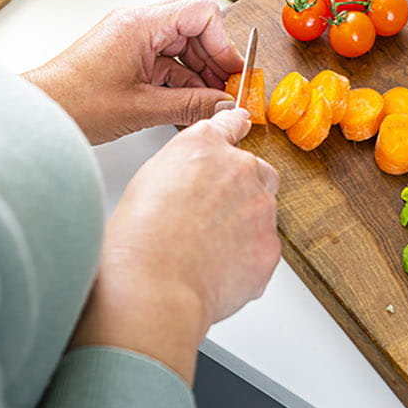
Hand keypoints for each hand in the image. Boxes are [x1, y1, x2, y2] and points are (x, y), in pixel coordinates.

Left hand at [24, 0, 245, 143]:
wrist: (38, 113)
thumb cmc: (74, 102)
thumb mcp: (141, 108)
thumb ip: (190, 105)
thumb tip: (223, 105)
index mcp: (140, 24)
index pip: (201, 14)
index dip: (223, 43)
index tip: (233, 73)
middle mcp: (137, 23)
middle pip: (195, 27)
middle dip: (215, 58)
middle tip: (226, 89)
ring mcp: (131, 38)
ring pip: (182, 44)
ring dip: (199, 71)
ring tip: (209, 101)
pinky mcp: (126, 54)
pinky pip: (165, 59)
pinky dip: (181, 79)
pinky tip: (188, 103)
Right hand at [71, 108, 280, 383]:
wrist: (152, 284)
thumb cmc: (137, 237)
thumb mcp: (148, 180)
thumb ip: (182, 169)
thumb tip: (192, 182)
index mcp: (203, 146)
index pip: (228, 123)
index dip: (233, 128)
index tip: (240, 124)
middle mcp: (239, 168)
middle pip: (256, 172)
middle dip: (242, 190)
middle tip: (211, 217)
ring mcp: (260, 207)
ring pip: (262, 213)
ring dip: (243, 227)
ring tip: (205, 252)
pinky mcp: (270, 246)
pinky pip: (263, 250)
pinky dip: (246, 260)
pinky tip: (215, 272)